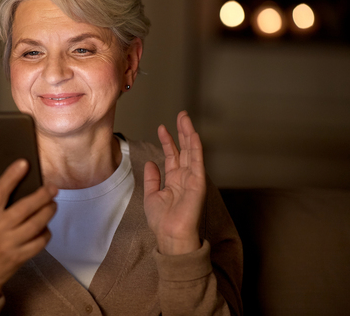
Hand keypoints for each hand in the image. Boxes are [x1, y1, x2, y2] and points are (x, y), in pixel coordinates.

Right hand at [0, 159, 57, 301]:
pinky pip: (40, 241)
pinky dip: (46, 232)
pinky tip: (45, 226)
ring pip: (36, 223)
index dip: (12, 176)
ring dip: (48, 211)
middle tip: (52, 187)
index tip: (24, 163)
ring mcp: (9, 244)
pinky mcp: (20, 257)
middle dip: (43, 195)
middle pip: (25, 207)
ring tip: (52, 204)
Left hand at [143, 111, 205, 254]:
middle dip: (182, 132)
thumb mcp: (151, 195)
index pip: (172, 155)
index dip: (168, 141)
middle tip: (180, 115)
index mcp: (174, 180)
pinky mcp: (198, 183)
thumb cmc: (161, 220)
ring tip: (185, 118)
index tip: (162, 127)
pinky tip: (193, 135)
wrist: (170, 235)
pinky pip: (198, 162)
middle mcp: (184, 177)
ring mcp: (192, 179)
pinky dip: (196, 148)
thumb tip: (151, 162)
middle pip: (184, 149)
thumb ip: (152, 178)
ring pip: (192, 151)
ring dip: (189, 134)